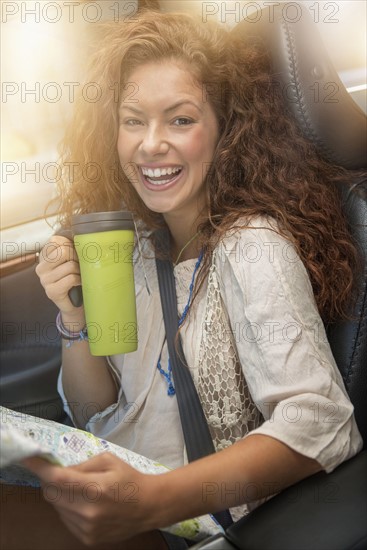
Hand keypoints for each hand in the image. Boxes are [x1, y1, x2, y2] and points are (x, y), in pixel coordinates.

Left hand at [23, 453, 156, 545]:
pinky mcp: (88, 539)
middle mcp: (88, 511)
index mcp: (95, 488)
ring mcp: (87, 528)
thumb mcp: (108, 460)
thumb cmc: (129, 479)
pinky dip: (68, 509)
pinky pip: (66, 520)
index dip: (40, 468)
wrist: (149, 506)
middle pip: (51, 494)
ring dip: (59, 495)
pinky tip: (83, 502)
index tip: (29, 458)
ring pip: (57, 508)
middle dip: (49, 480)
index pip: (57, 478)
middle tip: (56, 472)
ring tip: (77, 488)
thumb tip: (60, 470)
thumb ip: (82, 465)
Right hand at [36, 236, 84, 323]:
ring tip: (80, 275)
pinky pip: (71, 279)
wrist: (75, 304)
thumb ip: (71, 247)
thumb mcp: (71, 259)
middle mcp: (41, 268)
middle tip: (80, 265)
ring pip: (70, 266)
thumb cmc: (75, 278)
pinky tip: (80, 283)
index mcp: (44, 257)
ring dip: (80, 271)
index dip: (70, 244)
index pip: (55, 240)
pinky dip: (80, 280)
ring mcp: (44, 280)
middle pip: (63, 251)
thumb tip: (84, 236)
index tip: (75, 253)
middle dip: (76, 257)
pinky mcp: (52, 292)